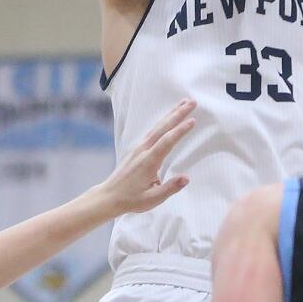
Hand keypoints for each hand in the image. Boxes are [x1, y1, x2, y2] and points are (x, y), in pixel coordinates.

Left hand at [99, 98, 195, 214]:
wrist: (109, 196)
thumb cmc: (131, 199)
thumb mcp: (152, 199)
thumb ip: (170, 188)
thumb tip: (186, 178)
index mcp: (148, 161)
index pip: (167, 141)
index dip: (180, 130)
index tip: (193, 120)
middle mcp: (143, 151)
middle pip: (162, 127)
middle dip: (178, 113)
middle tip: (192, 102)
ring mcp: (139, 148)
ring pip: (157, 127)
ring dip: (171, 114)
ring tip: (183, 104)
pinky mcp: (137, 149)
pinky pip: (152, 131)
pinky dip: (163, 122)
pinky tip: (168, 119)